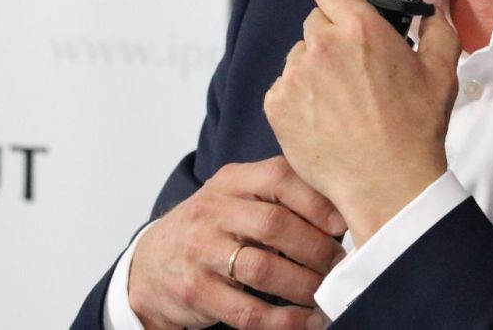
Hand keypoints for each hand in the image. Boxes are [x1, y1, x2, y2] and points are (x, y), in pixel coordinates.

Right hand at [128, 156, 344, 329]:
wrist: (150, 264)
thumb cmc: (210, 227)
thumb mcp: (235, 196)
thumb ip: (277, 194)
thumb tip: (340, 213)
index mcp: (231, 181)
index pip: (278, 177)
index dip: (316, 201)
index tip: (342, 224)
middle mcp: (213, 212)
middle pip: (274, 225)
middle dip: (317, 249)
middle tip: (340, 265)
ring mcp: (201, 252)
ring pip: (264, 269)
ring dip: (304, 285)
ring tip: (326, 293)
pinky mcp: (196, 293)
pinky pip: (248, 311)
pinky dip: (284, 320)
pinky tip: (306, 321)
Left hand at [264, 0, 461, 245]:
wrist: (388, 184)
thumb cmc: (415, 130)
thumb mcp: (442, 71)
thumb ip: (437, 28)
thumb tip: (430, 11)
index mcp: (360, 28)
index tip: (346, 12)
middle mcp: (322, 45)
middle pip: (314, 21)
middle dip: (331, 37)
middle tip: (353, 67)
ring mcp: (295, 76)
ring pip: (298, 56)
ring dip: (314, 69)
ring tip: (340, 101)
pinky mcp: (278, 106)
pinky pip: (283, 88)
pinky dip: (298, 99)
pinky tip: (324, 119)